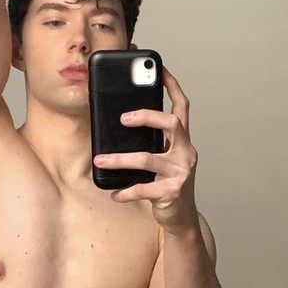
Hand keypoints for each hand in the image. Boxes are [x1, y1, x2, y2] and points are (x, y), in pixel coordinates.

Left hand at [93, 66, 198, 233]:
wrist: (180, 218)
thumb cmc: (167, 185)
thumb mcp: (161, 160)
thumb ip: (150, 143)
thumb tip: (120, 126)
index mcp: (183, 141)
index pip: (181, 106)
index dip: (171, 86)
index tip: (159, 68)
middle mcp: (186, 152)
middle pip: (172, 123)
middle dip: (147, 116)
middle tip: (122, 118)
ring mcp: (181, 172)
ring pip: (148, 158)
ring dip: (120, 159)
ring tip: (100, 161)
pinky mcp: (172, 191)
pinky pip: (144, 189)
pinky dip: (126, 192)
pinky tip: (114, 194)